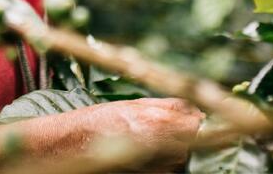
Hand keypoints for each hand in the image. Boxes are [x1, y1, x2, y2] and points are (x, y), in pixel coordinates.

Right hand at [71, 98, 204, 170]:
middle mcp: (161, 147)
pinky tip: (143, 151)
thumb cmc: (101, 121)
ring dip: (173, 147)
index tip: (193, 116)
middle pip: (191, 141)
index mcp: (158, 123)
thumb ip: (169, 106)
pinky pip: (167, 167)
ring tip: (147, 138)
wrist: (75, 145)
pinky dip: (162, 160)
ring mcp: (157, 166)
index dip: (196, 120)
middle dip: (183, 133)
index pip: (197, 124)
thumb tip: (196, 109)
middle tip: (161, 126)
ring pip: (180, 156)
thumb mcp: (135, 104)